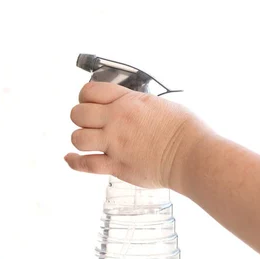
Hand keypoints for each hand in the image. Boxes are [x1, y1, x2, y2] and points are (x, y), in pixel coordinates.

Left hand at [65, 82, 202, 188]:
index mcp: (127, 101)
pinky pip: (85, 164)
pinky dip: (74, 161)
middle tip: (90, 123)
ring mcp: (114, 144)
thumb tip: (125, 107)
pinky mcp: (115, 165)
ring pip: (77, 138)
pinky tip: (70, 158)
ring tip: (89, 141)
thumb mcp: (157, 104)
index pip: (90, 91)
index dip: (86, 97)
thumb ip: (134, 105)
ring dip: (80, 139)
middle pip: (78, 114)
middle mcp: (116, 120)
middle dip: (81, 117)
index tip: (90, 103)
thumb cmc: (182, 129)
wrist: (190, 155)